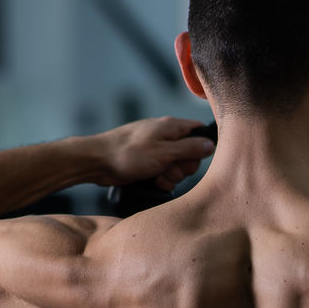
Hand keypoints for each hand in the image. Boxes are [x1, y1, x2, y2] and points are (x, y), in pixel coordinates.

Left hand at [92, 117, 214, 190]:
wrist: (97, 162)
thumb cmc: (128, 154)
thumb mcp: (164, 152)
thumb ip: (190, 148)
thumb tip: (211, 144)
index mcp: (171, 127)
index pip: (199, 133)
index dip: (200, 149)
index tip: (191, 159)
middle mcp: (165, 136)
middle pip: (190, 154)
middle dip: (183, 168)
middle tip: (169, 170)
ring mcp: (156, 149)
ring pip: (177, 166)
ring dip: (171, 176)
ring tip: (157, 176)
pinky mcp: (148, 162)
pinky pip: (164, 172)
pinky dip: (161, 179)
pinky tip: (152, 180)